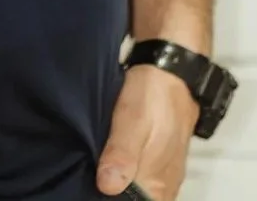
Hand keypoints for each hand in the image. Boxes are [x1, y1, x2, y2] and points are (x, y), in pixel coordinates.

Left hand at [96, 64, 198, 198]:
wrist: (169, 68)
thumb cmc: (152, 95)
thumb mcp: (133, 121)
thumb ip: (122, 155)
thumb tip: (107, 186)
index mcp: (158, 187)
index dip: (111, 198)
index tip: (90, 187)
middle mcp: (163, 187)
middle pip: (133, 199)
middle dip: (112, 189)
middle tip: (87, 172)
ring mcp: (161, 172)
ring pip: (135, 187)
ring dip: (116, 179)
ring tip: (91, 166)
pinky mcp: (157, 156)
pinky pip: (137, 173)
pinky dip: (121, 169)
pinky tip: (105, 158)